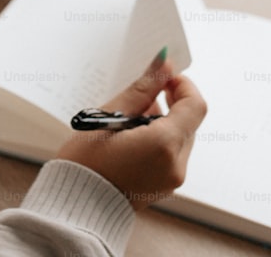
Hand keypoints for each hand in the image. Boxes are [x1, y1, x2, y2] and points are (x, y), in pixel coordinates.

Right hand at [55, 53, 206, 210]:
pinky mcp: (164, 187)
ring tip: (127, 120)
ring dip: (162, 122)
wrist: (75, 206)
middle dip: (169, 103)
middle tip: (141, 96)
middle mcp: (176, 164)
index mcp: (165, 145)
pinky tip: (130, 138)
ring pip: (179, 137)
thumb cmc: (86, 162)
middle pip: (188, 121)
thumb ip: (142, 89)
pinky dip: (158, 140)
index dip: (182, 85)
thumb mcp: (110, 116)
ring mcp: (172, 179)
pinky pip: (171, 154)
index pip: (195, 105)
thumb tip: (163, 64)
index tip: (163, 77)